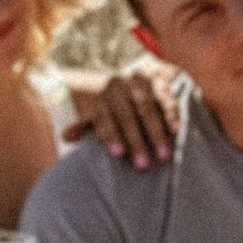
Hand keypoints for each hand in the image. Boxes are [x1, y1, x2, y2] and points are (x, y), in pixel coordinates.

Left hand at [65, 58, 184, 170]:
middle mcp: (119, 86)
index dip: (110, 135)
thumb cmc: (118, 108)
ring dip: (155, 132)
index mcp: (102, 97)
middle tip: (142, 165)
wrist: (140, 77)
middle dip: (135, 140)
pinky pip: (167, 97)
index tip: (118, 155)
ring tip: (163, 156)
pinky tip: (177, 130)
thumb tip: (66, 137)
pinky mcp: (161, 80)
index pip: (103, 116)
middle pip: (125, 114)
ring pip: (147, 106)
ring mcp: (141, 81)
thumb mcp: (101, 115)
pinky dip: (172, 114)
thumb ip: (87, 127)